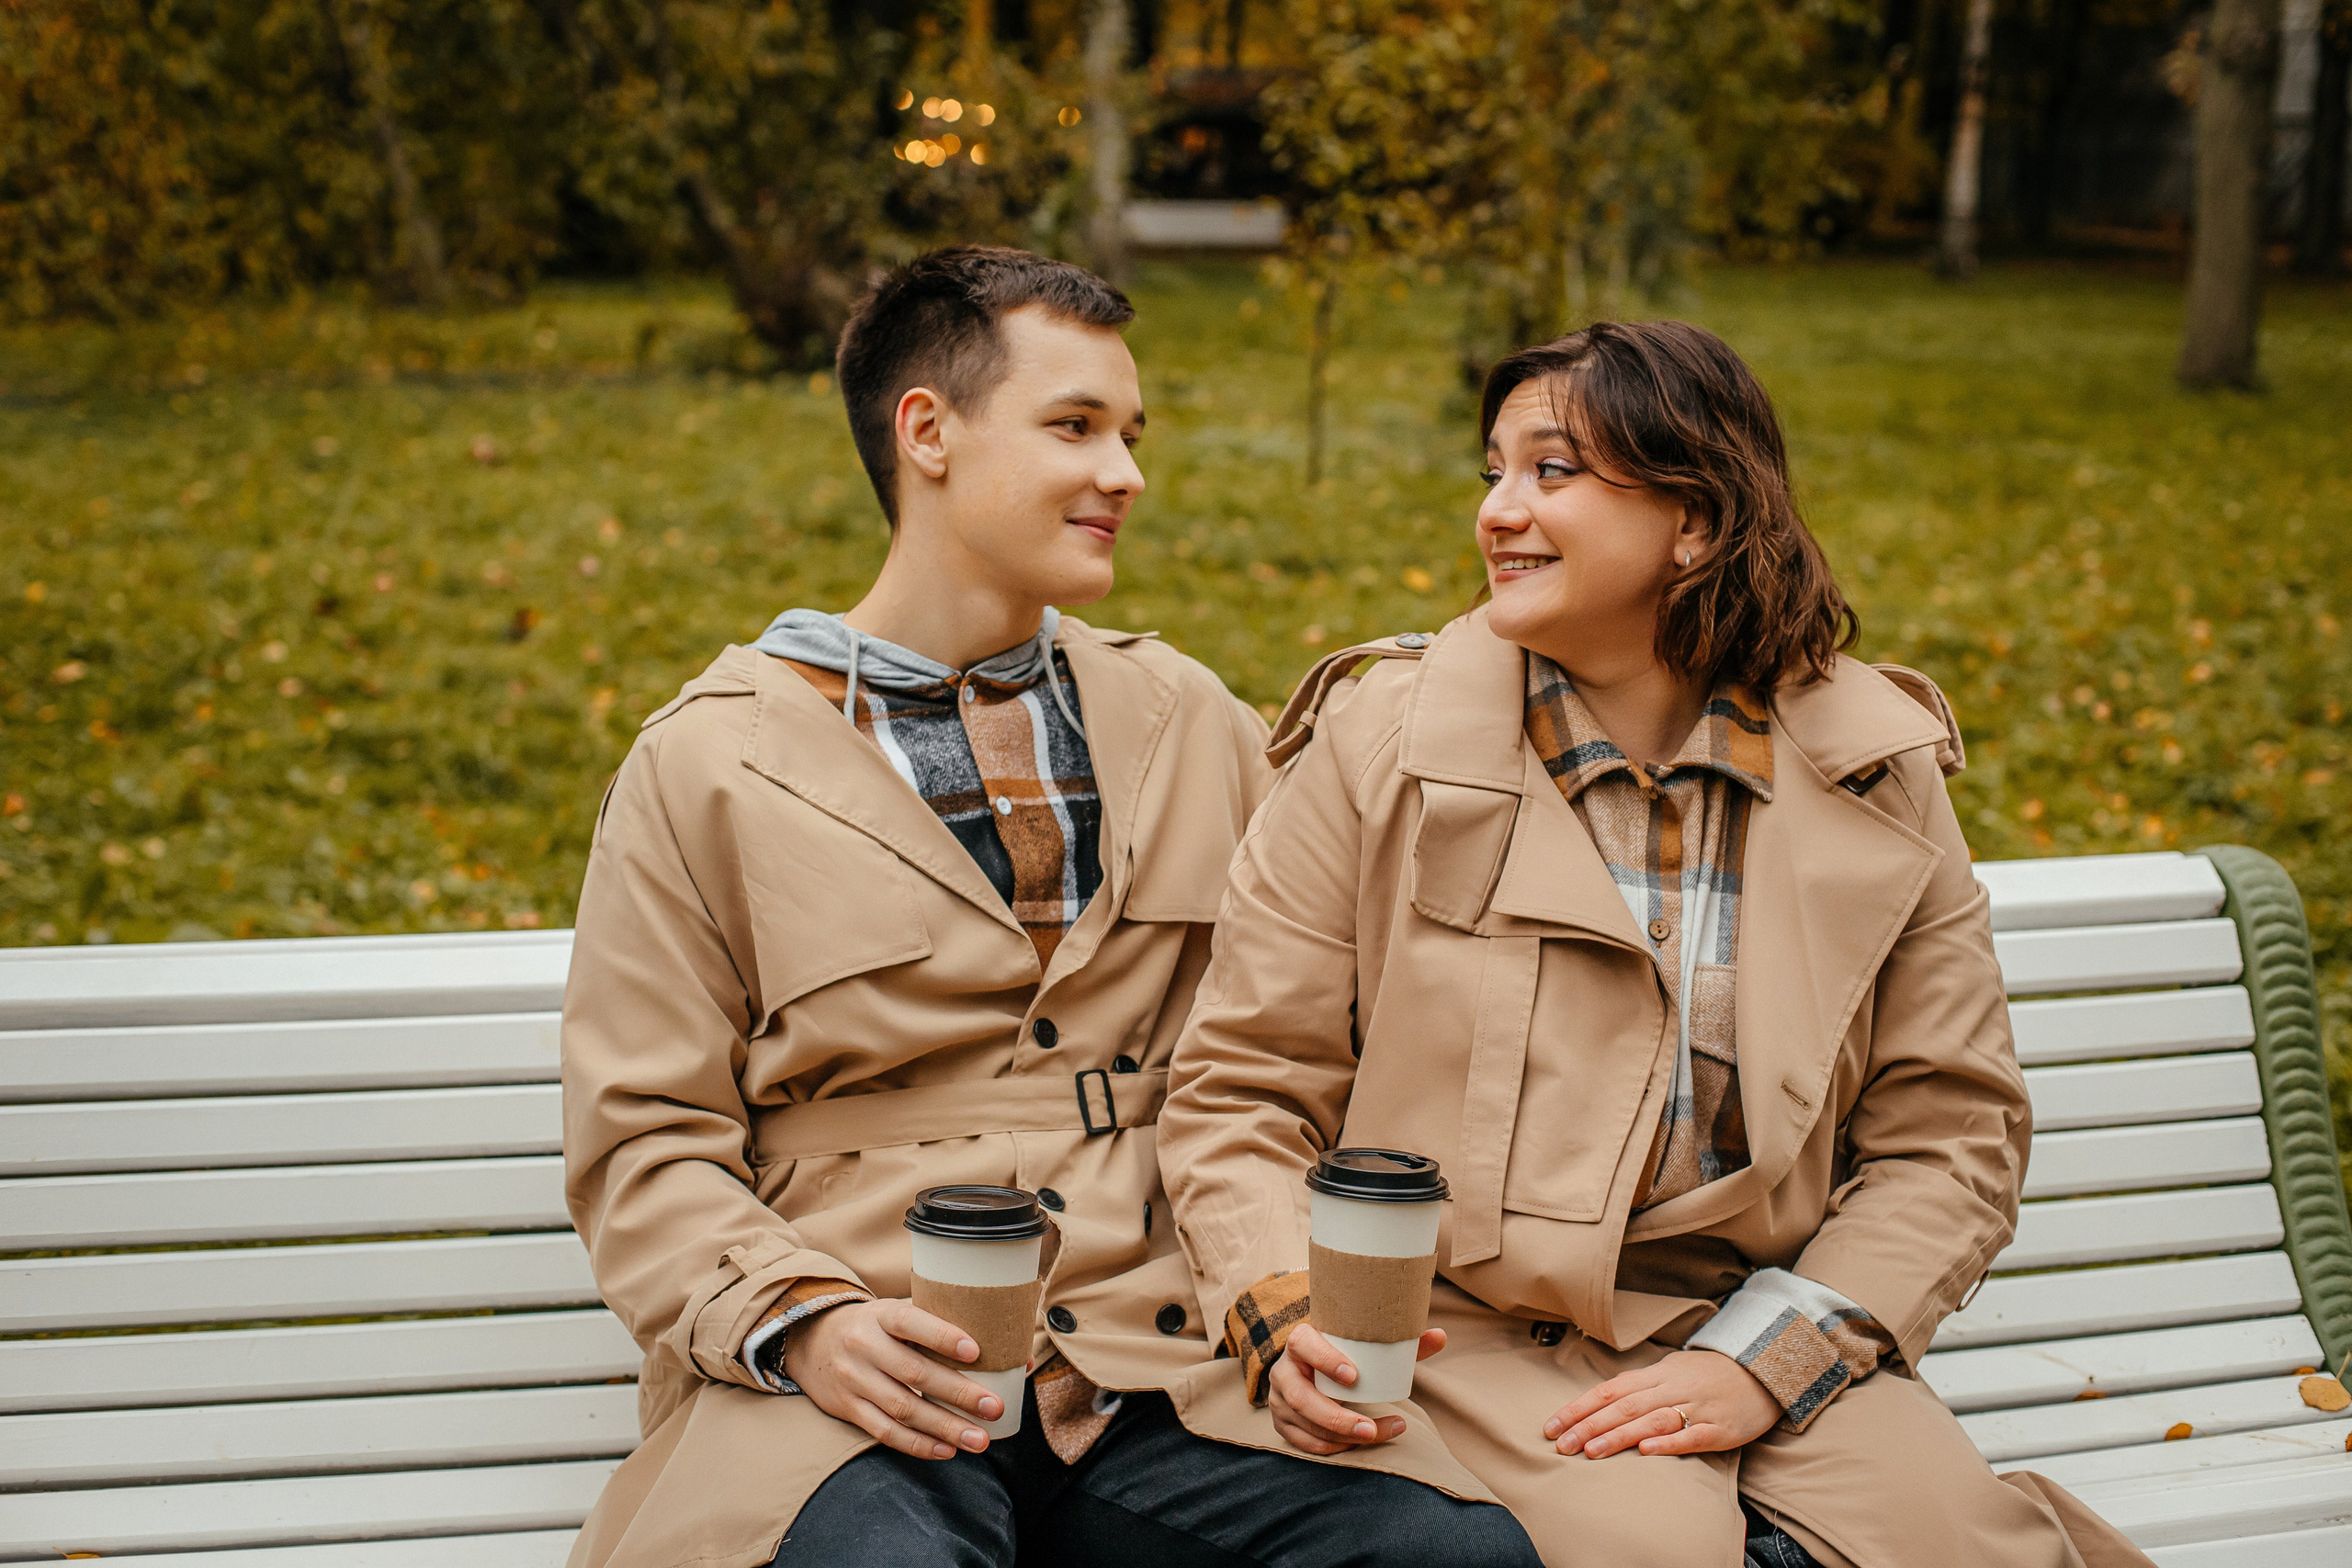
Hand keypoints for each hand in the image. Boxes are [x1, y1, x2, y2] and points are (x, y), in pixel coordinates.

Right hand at [781, 1297, 1008, 1459]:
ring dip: (944, 1427)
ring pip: (902, 1408)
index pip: (911, 1322)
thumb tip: (1016, 1355)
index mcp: (881, 1315)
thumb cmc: (876, 1326)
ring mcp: (853, 1379)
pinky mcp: (848, 1407)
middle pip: (913, 1372)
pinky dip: (917, 1444)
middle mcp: (864, 1346)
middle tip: (993, 1407)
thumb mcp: (897, 1313)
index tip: (976, 1351)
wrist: (812, 1339)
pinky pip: (884, 1431)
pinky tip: (946, 1450)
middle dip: (957, 1393)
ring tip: (978, 1439)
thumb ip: (943, 1328)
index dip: (942, 1336)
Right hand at [1268, 1323, 1446, 1455]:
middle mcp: (1284, 1370)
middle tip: (1370, 1428)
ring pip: (1305, 1424)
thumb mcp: (1366, 1347)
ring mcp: (1279, 1400)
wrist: (1311, 1369)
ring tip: (1376, 1435)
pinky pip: (1304, 1443)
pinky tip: (1357, 1444)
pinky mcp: (1283, 1423)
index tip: (1354, 1376)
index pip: (1304, 1343)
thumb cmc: (1346, 1356)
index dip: (1325, 1359)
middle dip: (1336, 1417)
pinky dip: (1332, 1447)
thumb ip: (1401, 1343)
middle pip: (1302, 1397)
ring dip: (1341, 1436)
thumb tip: (1440, 1337)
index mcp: (1301, 1342)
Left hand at [1544, 1349, 1778, 1457]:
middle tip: (1562, 1445)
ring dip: (1620, 1436)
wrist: (1762, 1371)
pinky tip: (1647, 1451)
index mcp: (1655, 1375)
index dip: (1579, 1408)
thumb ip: (1638, 1388)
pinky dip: (1668, 1443)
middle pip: (1624, 1407)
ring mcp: (1696, 1408)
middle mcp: (1671, 1389)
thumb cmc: (1707, 1375)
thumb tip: (1600, 1404)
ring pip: (1651, 1421)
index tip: (1551, 1425)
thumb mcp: (1670, 1372)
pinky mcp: (1720, 1428)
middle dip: (1589, 1426)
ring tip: (1592, 1451)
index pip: (1609, 1391)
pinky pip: (1691, 1435)